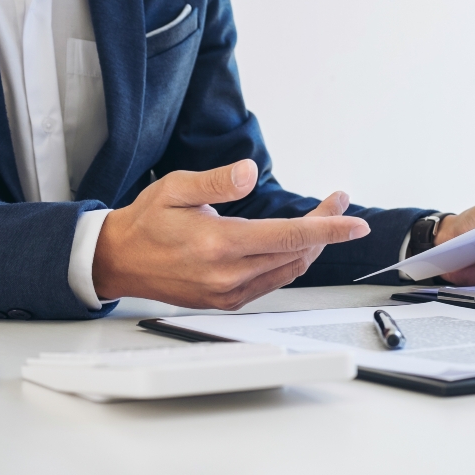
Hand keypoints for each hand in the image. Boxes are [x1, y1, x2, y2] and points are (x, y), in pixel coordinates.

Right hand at [92, 160, 369, 309]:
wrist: (118, 261)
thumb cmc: (146, 222)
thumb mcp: (176, 187)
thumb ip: (217, 181)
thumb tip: (250, 173)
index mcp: (219, 244)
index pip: (289, 236)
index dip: (329, 229)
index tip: (356, 223)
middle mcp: (228, 274)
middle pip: (296, 252)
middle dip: (325, 228)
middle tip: (337, 203)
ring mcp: (228, 293)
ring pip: (289, 270)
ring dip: (312, 245)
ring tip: (323, 219)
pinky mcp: (227, 301)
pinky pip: (273, 282)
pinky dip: (291, 262)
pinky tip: (296, 244)